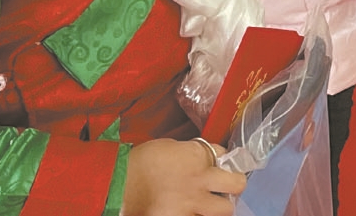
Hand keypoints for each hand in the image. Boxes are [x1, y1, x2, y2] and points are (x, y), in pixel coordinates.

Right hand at [122, 139, 246, 215]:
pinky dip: (197, 215)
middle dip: (235, 185)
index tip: (222, 164)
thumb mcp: (171, 147)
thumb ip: (191, 152)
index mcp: (198, 156)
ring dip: (219, 207)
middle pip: (237, 184)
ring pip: (224, 210)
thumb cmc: (141, 162)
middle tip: (227, 188)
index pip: (227, 154)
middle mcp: (202, 180)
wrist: (118, 185)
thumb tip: (202, 157)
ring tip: (209, 205)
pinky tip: (190, 211)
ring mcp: (193, 204)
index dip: (225, 160)